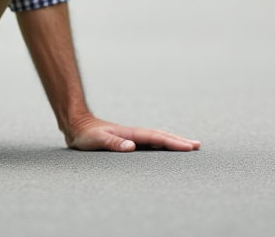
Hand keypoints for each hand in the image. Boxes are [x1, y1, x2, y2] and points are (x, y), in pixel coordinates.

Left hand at [66, 114, 200, 151]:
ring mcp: (133, 137)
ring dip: (173, 142)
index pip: (156, 138)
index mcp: (131, 133)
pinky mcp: (129, 141)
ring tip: (189, 146)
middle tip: (197, 146)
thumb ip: (113, 144)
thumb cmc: (86, 134)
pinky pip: (151, 143)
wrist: (77, 125)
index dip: (173, 143)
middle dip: (180, 141)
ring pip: (158, 139)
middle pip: (162, 136)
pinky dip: (162, 145)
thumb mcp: (97, 140)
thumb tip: (132, 147)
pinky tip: (166, 149)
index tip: (189, 147)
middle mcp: (135, 134)